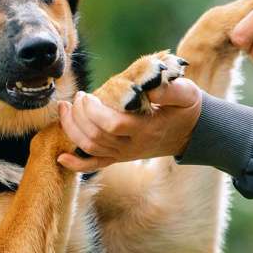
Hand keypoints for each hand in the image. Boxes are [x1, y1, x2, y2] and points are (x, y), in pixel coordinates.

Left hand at [57, 77, 202, 172]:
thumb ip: (169, 89)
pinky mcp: (120, 158)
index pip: (113, 125)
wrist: (191, 133)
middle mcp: (133, 146)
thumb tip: (147, 87)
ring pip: (90, 149)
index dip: (93, 111)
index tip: (87, 94)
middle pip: (96, 137)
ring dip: (72, 129)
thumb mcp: (186, 93)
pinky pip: (95, 166)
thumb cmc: (185, 108)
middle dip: (79, 116)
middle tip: (78, 96)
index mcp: (146, 128)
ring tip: (65, 108)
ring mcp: (124, 154)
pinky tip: (61, 157)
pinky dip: (76, 164)